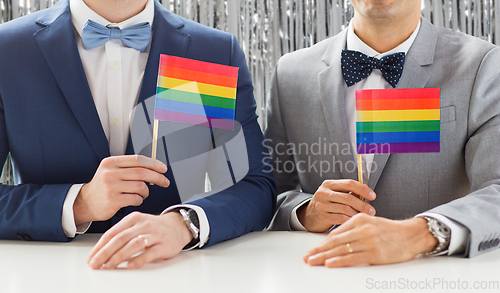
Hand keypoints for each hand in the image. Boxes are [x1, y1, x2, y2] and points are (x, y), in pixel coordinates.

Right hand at [73, 155, 169, 224]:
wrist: (85, 202)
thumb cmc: (104, 186)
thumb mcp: (111, 171)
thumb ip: (129, 167)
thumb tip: (155, 167)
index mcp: (111, 162)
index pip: (138, 159)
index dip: (154, 164)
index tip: (163, 169)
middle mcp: (110, 173)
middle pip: (142, 173)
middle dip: (158, 178)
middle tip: (165, 182)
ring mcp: (111, 187)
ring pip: (140, 187)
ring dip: (146, 192)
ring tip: (143, 193)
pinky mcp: (113, 201)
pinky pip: (136, 199)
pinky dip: (140, 200)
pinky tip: (136, 200)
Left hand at [87, 211, 192, 269]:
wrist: (178, 226)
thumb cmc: (154, 228)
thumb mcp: (137, 225)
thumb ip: (122, 235)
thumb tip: (101, 251)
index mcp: (133, 218)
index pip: (112, 232)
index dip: (100, 246)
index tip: (91, 258)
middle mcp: (143, 224)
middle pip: (120, 238)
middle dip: (105, 253)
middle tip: (95, 264)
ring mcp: (154, 234)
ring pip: (133, 244)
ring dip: (118, 257)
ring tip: (108, 266)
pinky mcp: (164, 245)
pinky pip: (149, 253)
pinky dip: (138, 260)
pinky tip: (129, 266)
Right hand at [297, 179, 376, 231]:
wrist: (307, 216)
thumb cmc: (326, 205)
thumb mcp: (334, 195)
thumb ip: (349, 192)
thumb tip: (366, 191)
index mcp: (328, 184)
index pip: (349, 183)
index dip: (363, 189)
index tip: (373, 196)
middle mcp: (324, 193)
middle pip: (348, 198)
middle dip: (363, 205)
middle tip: (372, 211)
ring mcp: (322, 205)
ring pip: (346, 209)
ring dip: (358, 214)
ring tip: (364, 218)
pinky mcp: (322, 217)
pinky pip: (341, 219)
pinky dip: (350, 221)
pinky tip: (355, 222)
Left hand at [303, 214, 437, 266]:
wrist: (412, 235)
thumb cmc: (391, 231)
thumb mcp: (370, 223)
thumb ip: (353, 230)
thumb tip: (336, 241)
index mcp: (358, 220)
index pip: (335, 234)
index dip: (321, 243)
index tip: (311, 250)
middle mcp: (361, 229)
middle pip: (334, 241)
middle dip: (318, 250)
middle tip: (307, 257)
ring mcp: (368, 241)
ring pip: (341, 249)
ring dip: (324, 257)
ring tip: (313, 261)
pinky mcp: (375, 252)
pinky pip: (353, 257)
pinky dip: (340, 260)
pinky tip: (330, 263)